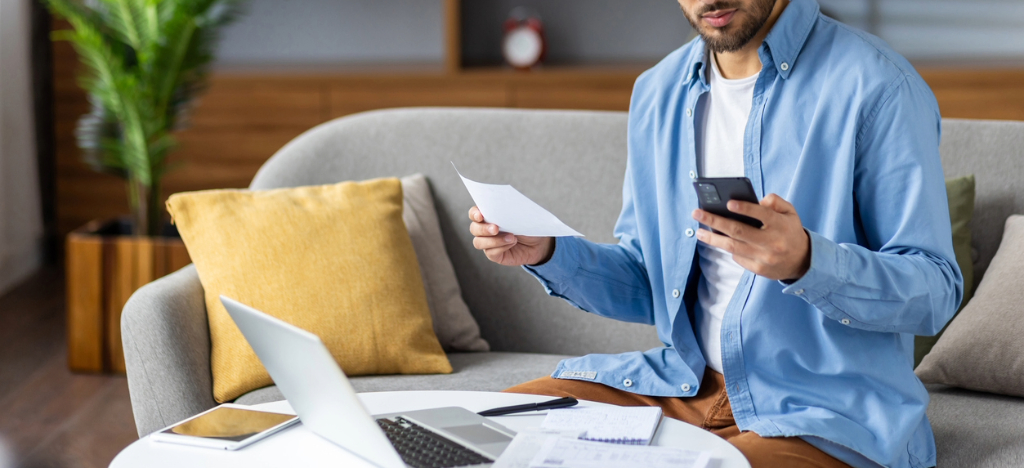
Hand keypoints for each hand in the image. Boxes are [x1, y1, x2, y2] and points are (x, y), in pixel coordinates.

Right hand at [468, 206, 554, 265]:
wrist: (538, 242)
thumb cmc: (527, 224)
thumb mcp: (520, 214)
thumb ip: (509, 210)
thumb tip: (503, 208)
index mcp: (488, 215)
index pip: (474, 213)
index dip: (474, 214)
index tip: (481, 215)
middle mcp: (485, 229)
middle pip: (474, 229)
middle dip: (484, 229)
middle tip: (496, 228)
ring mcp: (488, 243)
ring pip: (478, 242)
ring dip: (493, 240)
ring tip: (511, 237)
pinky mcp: (494, 255)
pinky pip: (490, 252)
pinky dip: (501, 247)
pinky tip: (512, 242)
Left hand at [692, 194, 810, 280]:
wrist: (802, 261)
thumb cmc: (790, 231)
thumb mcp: (790, 212)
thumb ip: (776, 202)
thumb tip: (759, 200)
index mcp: (780, 225)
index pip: (762, 215)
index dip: (745, 209)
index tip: (728, 203)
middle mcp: (772, 242)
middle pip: (739, 231)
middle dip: (715, 221)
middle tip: (697, 213)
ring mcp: (764, 257)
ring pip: (733, 247)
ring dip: (713, 238)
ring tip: (699, 232)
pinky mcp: (758, 269)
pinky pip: (737, 258)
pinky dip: (728, 248)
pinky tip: (719, 241)